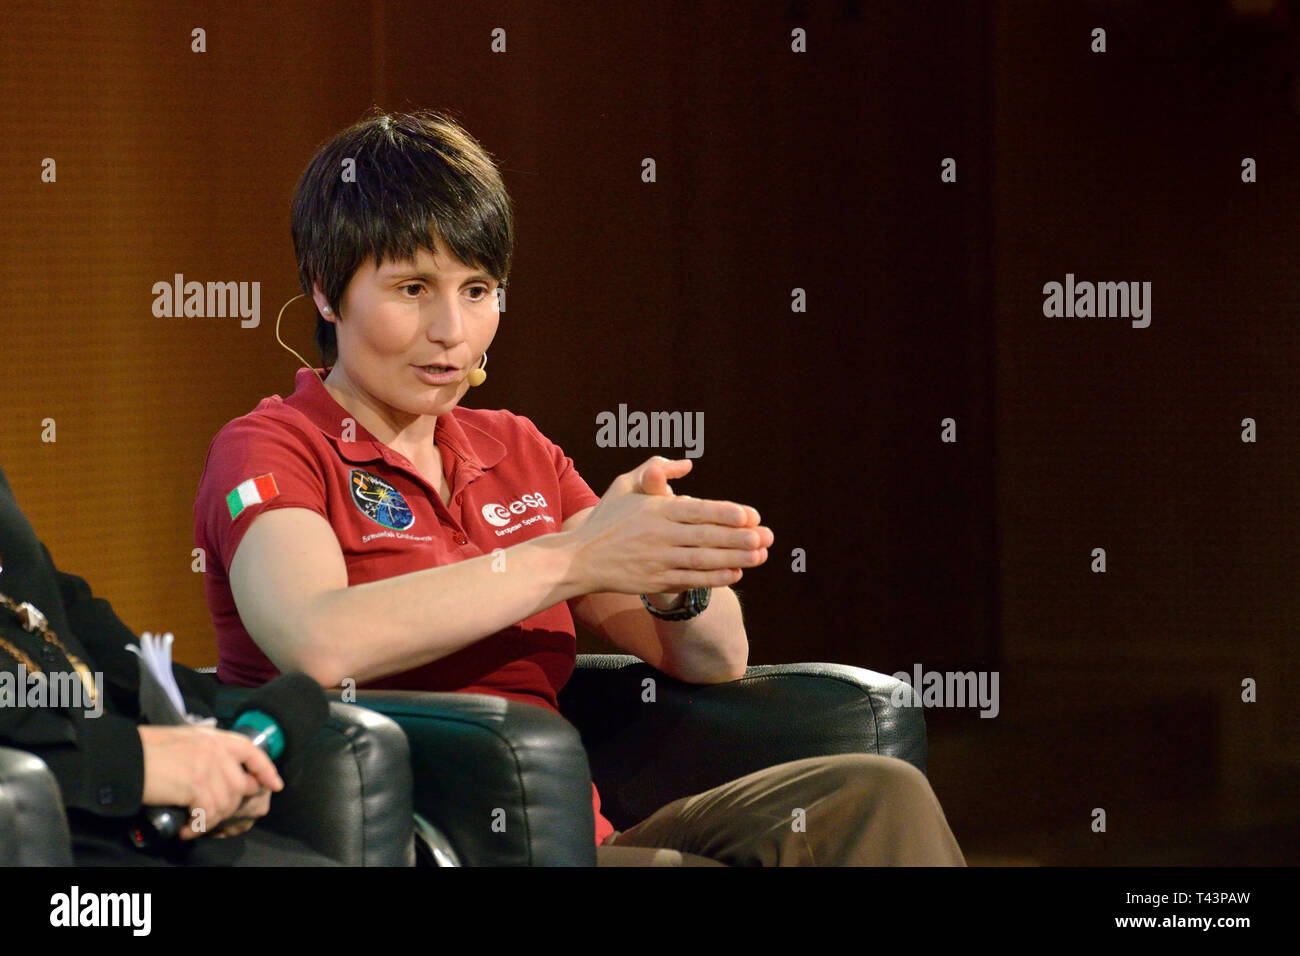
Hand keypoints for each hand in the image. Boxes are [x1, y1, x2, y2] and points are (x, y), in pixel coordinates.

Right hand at [138, 725, 283, 839]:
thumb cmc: (145, 751)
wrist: (122, 758)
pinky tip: (185, 830)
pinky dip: (198, 827)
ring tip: (194, 825)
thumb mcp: (184, 741)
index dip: (265, 769)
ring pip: (227, 803)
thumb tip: (221, 774)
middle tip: (211, 817)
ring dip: (212, 820)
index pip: (251, 750)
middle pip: (242, 785)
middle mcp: (215, 749)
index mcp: (213, 737)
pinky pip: (208, 814)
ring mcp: (208, 766)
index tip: (274, 785)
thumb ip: (206, 752)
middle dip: (231, 806)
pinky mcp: (196, 785)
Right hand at [569, 455, 772, 595]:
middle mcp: (659, 535)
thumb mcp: (624, 485)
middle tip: (766, 537)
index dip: (725, 513)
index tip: (750, 515)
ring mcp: (658, 561)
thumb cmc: (606, 519)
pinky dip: (715, 578)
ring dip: (735, 559)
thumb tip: (687, 463)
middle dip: (739, 538)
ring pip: (703, 560)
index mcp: (655, 510)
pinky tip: (735, 574)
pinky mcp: (656, 581)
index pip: (697, 510)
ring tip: (760, 556)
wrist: (580, 559)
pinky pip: (691, 580)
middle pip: (706, 536)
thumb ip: (655, 469)